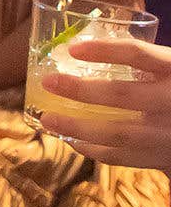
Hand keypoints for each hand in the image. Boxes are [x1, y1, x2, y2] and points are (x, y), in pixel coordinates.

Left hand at [41, 38, 170, 170]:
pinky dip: (94, 150)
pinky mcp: (166, 159)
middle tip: (48, 82)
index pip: (140, 54)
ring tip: (47, 119)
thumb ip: (148, 63)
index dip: (105, 49)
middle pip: (122, 95)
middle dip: (80, 90)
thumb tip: (87, 48)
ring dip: (77, 127)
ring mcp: (169, 135)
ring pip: (118, 133)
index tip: (73, 47)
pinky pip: (124, 158)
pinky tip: (72, 140)